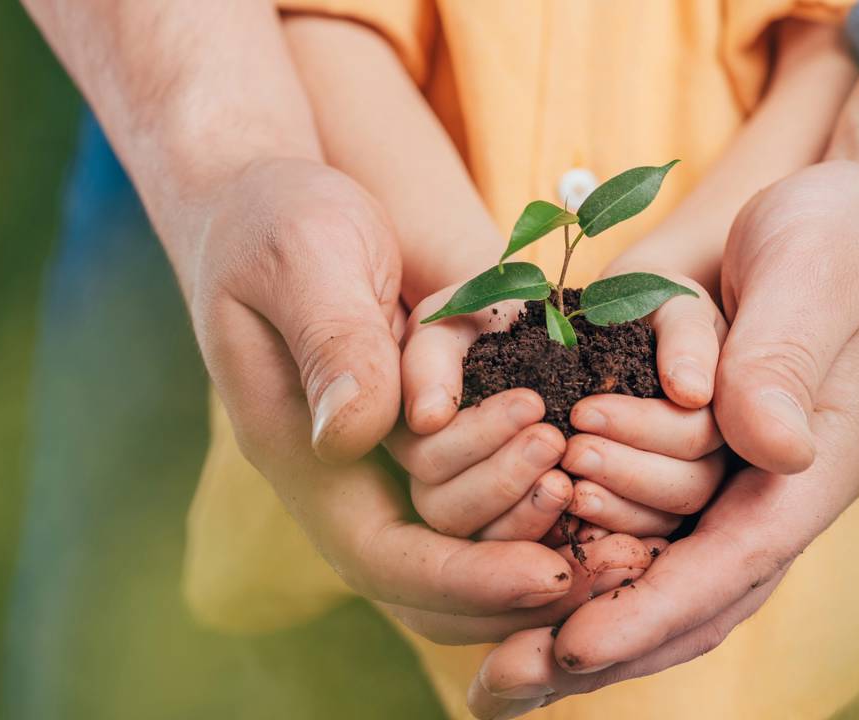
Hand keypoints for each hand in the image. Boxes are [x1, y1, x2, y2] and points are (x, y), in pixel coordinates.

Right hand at [188, 158, 573, 619]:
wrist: (269, 197)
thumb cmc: (275, 217)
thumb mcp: (300, 259)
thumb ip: (331, 341)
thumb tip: (353, 436)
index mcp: (301, 453)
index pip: (383, 559)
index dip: (466, 579)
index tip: (549, 574)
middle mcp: (346, 474)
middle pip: (431, 580)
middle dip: (512, 559)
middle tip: (579, 496)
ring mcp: (386, 454)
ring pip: (464, 542)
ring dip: (529, 522)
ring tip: (578, 468)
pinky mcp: (425, 424)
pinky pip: (483, 494)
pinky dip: (537, 497)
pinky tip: (589, 474)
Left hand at [466, 159, 858, 715]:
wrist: (854, 207)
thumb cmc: (849, 233)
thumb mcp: (820, 275)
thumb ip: (787, 356)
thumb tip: (767, 447)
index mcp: (818, 464)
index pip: (737, 559)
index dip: (655, 609)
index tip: (576, 650)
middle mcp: (770, 484)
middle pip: (689, 593)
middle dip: (600, 643)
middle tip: (504, 683)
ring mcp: (732, 468)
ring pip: (658, 568)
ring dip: (580, 604)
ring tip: (497, 635)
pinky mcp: (695, 440)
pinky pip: (642, 520)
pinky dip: (585, 555)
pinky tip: (524, 580)